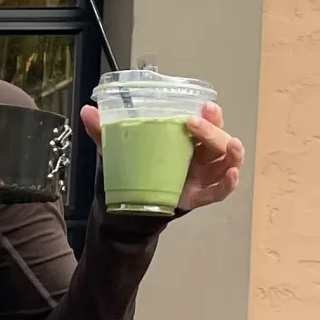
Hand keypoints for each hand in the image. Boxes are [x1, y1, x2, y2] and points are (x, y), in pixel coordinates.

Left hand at [79, 100, 244, 214]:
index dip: (211, 114)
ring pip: (226, 162)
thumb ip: (104, 133)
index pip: (206, 122)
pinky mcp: (198, 197)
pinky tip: (231, 174)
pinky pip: (219, 191)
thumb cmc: (127, 176)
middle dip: (212, 130)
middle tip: (196, 123)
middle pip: (217, 140)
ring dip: (233, 153)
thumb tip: (87, 111)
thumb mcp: (116, 152)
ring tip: (232, 145)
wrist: (121, 212)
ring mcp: (201, 177)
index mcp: (183, 141)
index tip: (205, 106)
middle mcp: (197, 156)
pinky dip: (228, 183)